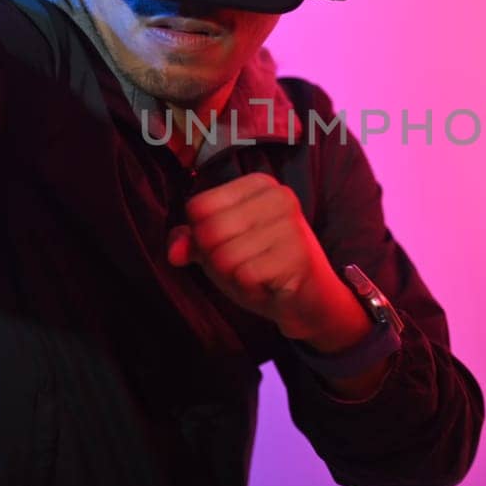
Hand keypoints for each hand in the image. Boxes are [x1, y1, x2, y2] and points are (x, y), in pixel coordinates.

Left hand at [166, 172, 367, 347]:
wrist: (310, 300)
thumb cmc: (263, 267)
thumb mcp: (222, 248)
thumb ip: (193, 242)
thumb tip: (174, 253)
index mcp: (258, 185)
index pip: (199, 206)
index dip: (201, 236)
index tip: (230, 244)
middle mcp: (279, 196)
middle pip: (209, 231)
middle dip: (216, 260)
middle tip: (244, 265)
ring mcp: (291, 225)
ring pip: (224, 257)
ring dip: (234, 278)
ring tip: (259, 275)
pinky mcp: (298, 256)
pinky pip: (245, 276)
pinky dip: (250, 289)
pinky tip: (270, 285)